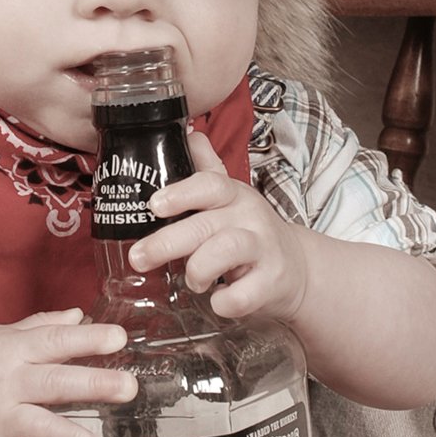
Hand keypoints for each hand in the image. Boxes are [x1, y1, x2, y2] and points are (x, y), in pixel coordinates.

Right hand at [0, 309, 136, 436]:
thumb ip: (41, 327)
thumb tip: (80, 315)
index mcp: (12, 352)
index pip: (54, 341)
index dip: (88, 339)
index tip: (119, 338)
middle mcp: (7, 386)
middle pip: (54, 384)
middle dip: (95, 386)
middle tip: (129, 387)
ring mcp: (1, 424)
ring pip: (41, 432)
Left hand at [133, 130, 308, 323]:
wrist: (297, 269)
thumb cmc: (250, 233)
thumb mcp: (230, 201)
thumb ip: (207, 171)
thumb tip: (189, 134)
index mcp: (234, 196)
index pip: (209, 185)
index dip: (180, 193)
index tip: (153, 205)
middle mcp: (250, 218)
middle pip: (206, 224)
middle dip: (167, 242)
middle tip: (139, 257)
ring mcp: (264, 250)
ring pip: (225, 251)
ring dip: (198, 270)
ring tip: (193, 281)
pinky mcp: (272, 283)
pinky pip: (243, 295)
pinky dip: (225, 302)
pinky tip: (218, 300)